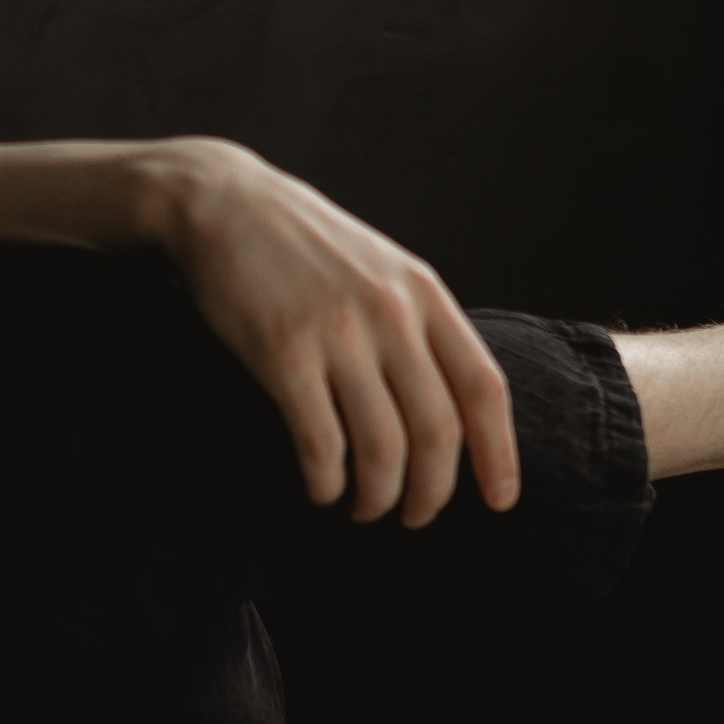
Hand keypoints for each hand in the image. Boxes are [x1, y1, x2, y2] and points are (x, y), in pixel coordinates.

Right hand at [148, 140, 519, 526]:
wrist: (225, 205)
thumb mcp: (384, 268)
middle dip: (431, 493)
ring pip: (382, 447)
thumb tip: (455, 408)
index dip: (499, 454)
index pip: (483, 388)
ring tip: (365, 509)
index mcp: (424, 293)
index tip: (499, 501)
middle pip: (437, 431)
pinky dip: (327, 482)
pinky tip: (322, 489)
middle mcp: (390, 313)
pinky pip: (321, 443)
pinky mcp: (282, 351)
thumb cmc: (307, 247)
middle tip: (415, 518)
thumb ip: (421, 325)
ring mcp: (336, 333)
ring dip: (378, 497)